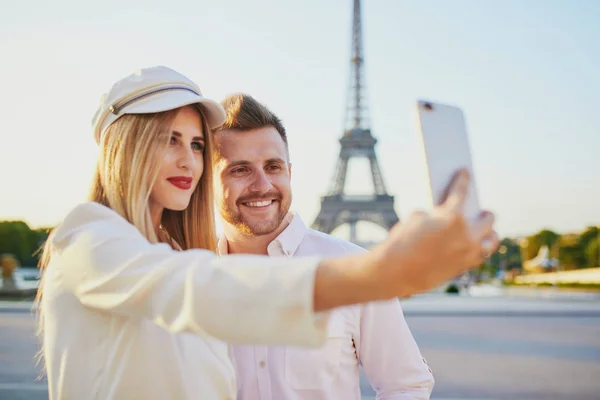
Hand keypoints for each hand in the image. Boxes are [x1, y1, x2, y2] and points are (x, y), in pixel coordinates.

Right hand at [371, 169, 497, 297]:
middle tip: (482, 210)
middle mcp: (466, 234)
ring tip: (487, 231)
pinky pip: (480, 256)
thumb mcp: (416, 219)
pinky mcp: (464, 267)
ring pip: (491, 241)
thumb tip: (446, 220)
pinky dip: (480, 249)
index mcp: (452, 216)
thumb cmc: (401, 242)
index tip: (466, 172)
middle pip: (487, 219)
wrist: (396, 272)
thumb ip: (436, 216)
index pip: (461, 191)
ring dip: (490, 233)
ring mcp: (468, 252)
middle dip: (485, 213)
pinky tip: (477, 246)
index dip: (463, 179)